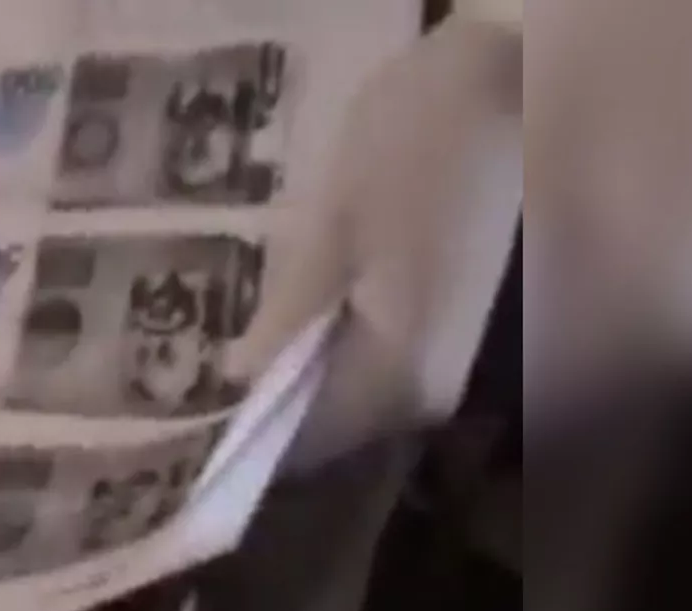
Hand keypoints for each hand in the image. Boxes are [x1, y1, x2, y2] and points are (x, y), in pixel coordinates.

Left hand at [221, 16, 522, 473]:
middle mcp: (430, 394)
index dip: (238, 432)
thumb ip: (287, 319)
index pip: (298, 446)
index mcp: (397, 377)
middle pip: (326, 433)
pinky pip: (374, 372)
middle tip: (199, 370)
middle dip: (265, 409)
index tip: (182, 416)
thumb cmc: (413, 143)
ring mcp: (448, 366)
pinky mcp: (452, 335)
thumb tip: (237, 383)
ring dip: (295, 383)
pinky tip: (295, 321)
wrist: (510, 83)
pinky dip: (329, 356)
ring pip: (349, 404)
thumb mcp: (331, 225)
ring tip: (236, 344)